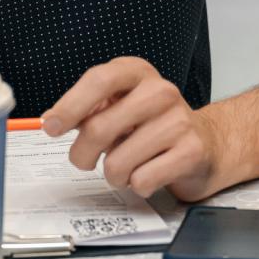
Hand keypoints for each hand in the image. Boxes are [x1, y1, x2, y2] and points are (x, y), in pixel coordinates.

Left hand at [40, 56, 227, 199]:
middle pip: (99, 127)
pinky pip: (142, 179)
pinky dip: (137, 185)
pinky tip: (148, 173)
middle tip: (84, 160)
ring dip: (113, 175)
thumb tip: (51, 119)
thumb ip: (87, 110)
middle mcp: (160, 91)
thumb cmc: (152, 125)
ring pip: (118, 162)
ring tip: (124, 167)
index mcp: (136, 73)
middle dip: (82, 154)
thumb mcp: (119, 107)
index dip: (70, 106)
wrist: (207, 143)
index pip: (98, 80)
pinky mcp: (191, 151)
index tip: (51, 126)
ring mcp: (179, 120)